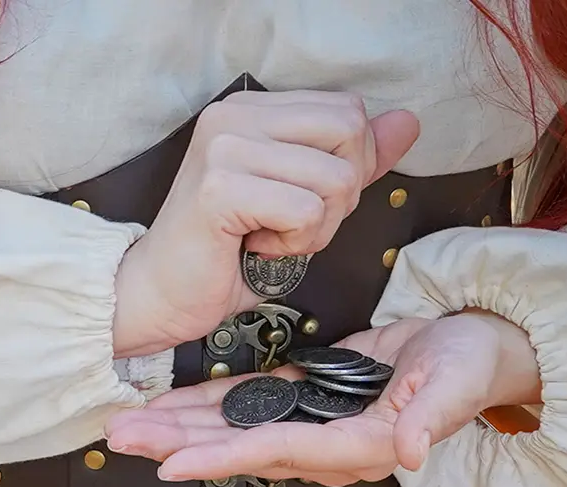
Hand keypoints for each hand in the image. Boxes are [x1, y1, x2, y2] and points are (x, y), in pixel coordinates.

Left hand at [104, 311, 541, 485]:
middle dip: (176, 445)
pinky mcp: (301, 398)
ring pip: (230, 430)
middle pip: (236, 448)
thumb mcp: (457, 382)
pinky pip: (243, 407)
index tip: (170, 464)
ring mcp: (306, 424)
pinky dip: (202, 406)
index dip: (222, 459)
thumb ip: (431, 417)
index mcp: (353, 446)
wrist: (475, 351)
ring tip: (124, 426)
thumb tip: (408, 453)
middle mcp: (320, 445)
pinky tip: (165, 407)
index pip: (276, 452)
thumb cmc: (470, 366)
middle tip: (119, 438)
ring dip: (177, 428)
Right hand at [111, 93, 419, 357]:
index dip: (349, 168)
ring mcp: (225, 148)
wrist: (159, 297)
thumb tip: (407, 124)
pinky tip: (256, 250)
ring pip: (334, 179)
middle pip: (350, 133)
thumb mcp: (298, 202)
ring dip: (316, 228)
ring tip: (272, 241)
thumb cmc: (221, 257)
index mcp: (252, 109)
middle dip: (341, 195)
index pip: (347, 112)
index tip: (304, 206)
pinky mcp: (220, 189)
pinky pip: (306, 212)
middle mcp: (235, 115)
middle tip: (294, 227)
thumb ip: (350, 162)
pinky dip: (294, 245)